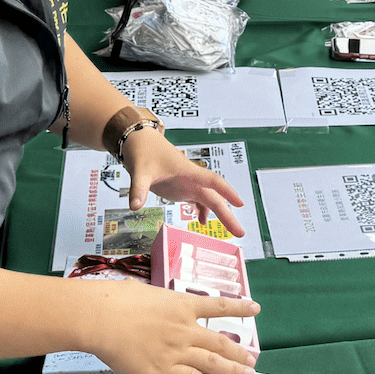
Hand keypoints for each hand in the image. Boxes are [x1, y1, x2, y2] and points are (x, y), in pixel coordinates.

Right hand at [75, 278, 257, 373]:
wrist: (102, 319)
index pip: (218, 306)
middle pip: (220, 342)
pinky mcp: (163, 370)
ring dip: (232, 370)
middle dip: (238, 352)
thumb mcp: (145, 292)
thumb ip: (157, 301)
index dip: (239, 307)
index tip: (255, 308)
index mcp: (182, 305)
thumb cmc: (116, 301)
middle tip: (252, 359)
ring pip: (212, 363)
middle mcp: (185, 329)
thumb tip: (154, 301)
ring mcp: (176, 351)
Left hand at [121, 127, 246, 235]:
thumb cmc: (144, 150)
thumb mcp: (139, 171)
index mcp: (187, 171)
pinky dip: (202, 211)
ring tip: (231, 232)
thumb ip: (138, 189)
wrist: (139, 141)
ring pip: (209, 200)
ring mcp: (187, 183)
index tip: (240, 203)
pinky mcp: (181, 187)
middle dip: (228, 215)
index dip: (227, 192)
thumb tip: (134, 206)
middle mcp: (192, 179)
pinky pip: (198, 200)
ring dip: (220, 214)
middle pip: (215, 197)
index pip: (213, 181)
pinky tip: (202, 222)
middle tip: (240, 232)